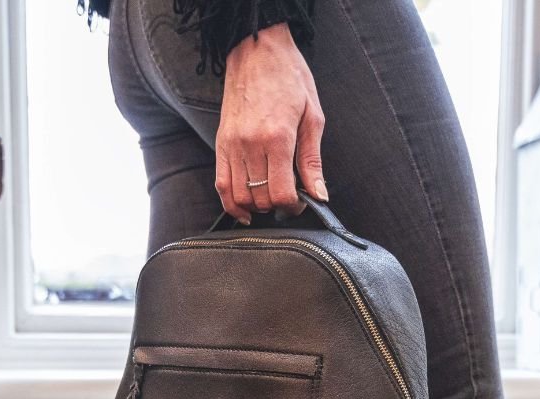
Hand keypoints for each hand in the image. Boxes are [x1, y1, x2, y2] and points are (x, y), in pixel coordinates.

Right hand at [216, 23, 326, 223]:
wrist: (257, 48)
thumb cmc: (288, 77)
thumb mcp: (313, 116)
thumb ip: (312, 160)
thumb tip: (319, 193)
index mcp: (277, 138)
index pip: (281, 193)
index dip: (294, 206)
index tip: (302, 200)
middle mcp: (251, 144)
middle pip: (261, 199)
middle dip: (277, 206)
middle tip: (289, 196)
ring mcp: (232, 145)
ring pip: (240, 197)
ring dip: (256, 206)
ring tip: (269, 197)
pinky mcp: (221, 143)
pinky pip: (221, 185)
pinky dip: (232, 203)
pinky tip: (245, 209)